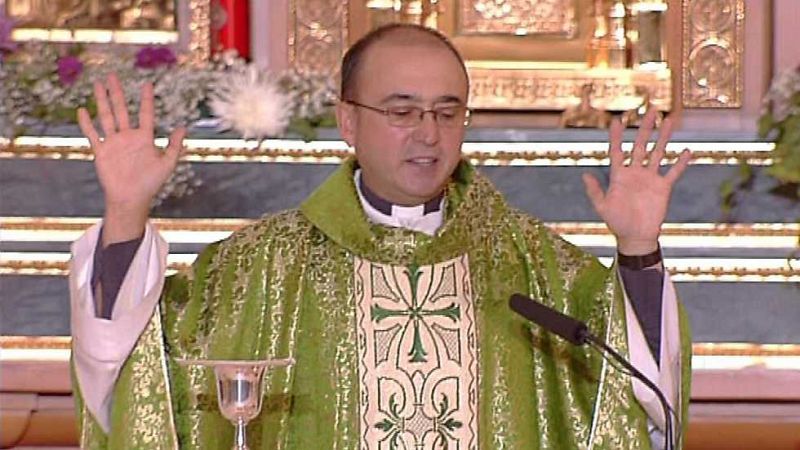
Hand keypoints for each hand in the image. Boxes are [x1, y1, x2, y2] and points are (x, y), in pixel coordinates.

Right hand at [77, 73, 185, 245]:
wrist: (132, 198)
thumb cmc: (151, 183)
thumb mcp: (167, 164)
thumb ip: (175, 146)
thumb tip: (182, 128)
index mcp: (145, 138)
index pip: (145, 114)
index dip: (146, 99)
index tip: (147, 83)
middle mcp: (128, 137)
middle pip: (121, 110)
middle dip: (117, 93)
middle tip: (112, 75)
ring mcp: (114, 143)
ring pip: (106, 117)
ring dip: (102, 101)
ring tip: (98, 84)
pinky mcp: (102, 152)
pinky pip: (93, 135)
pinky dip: (87, 123)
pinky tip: (82, 111)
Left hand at [582, 109, 691, 254]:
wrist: (635, 237)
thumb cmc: (616, 222)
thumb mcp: (602, 207)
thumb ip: (595, 191)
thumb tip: (585, 175)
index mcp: (619, 175)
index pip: (617, 151)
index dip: (617, 137)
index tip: (617, 121)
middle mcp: (635, 173)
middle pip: (641, 146)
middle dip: (646, 128)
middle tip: (651, 110)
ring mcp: (650, 178)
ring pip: (658, 153)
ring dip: (664, 138)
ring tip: (670, 121)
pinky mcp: (663, 188)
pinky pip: (673, 172)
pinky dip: (680, 163)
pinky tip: (687, 151)